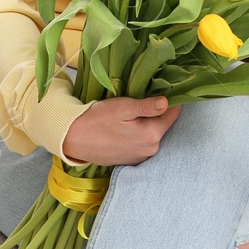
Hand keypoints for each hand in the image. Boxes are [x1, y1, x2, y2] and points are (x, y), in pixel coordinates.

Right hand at [61, 96, 180, 164]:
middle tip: (142, 99)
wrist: (74, 139)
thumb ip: (148, 106)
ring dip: (147, 123)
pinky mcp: (131, 160)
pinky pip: (142, 143)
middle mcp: (151, 149)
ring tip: (131, 114)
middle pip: (163, 124)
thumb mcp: (124, 107)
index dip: (171, 99)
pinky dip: (138, 134)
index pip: (173, 113)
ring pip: (152, 133)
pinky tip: (125, 127)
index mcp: (152, 135)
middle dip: (157, 112)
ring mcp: (141, 157)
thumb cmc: (99, 119)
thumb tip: (168, 102)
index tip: (163, 89)